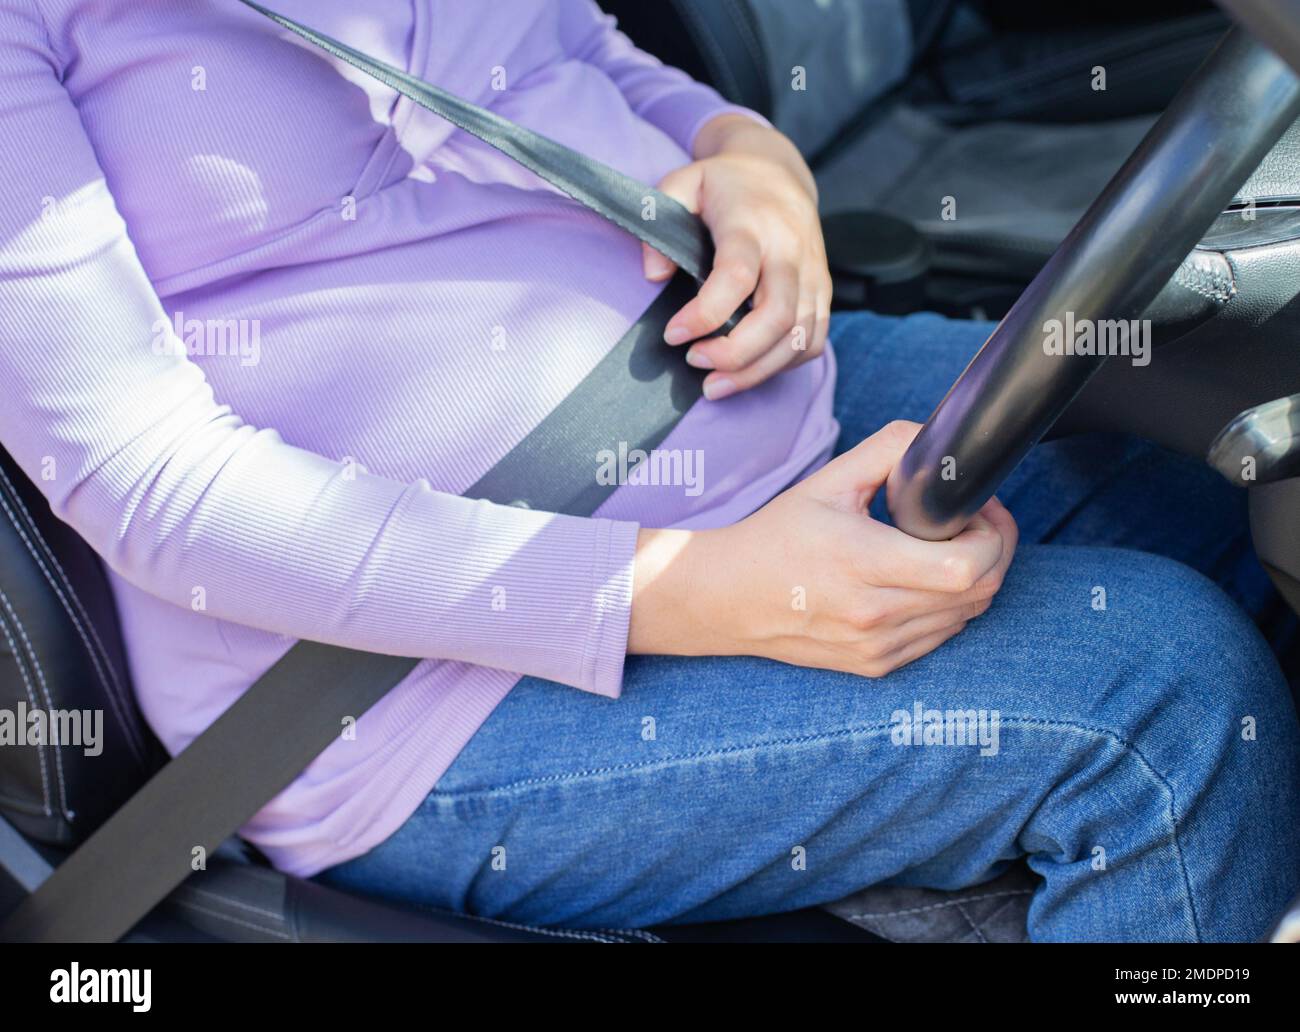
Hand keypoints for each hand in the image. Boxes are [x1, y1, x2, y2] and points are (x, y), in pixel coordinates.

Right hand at [629, 421, 1018, 676]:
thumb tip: (940, 439)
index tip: (979, 507)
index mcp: (861, 562)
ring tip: (946, 546)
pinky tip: (922, 579)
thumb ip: (890, 449)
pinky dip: (948, 606)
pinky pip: (941, 636)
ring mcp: (876, 646)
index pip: (964, 567)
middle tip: (974, 520)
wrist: (727, 597)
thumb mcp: (829, 480)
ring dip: (974, 579)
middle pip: (979, 591)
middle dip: (994, 550)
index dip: (992, 534)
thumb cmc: (778, 535)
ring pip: (967, 616)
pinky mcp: (876, 665)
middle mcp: (872, 613)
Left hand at [644, 114, 830, 400]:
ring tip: (715, 385)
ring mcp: (813, 274)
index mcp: (752, 224)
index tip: (673, 335)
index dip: (705, 314)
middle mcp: (789, 251)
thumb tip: (654, 275)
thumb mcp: (682, 184)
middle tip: (695, 363)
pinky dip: (782, 366)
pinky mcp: (823, 292)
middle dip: (734, 354)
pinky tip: (748, 370)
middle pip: (777, 317)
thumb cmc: (723, 184)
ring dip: (756, 371)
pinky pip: (812, 341)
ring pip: (798, 338)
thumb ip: (658, 221)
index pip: (736, 276)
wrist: (778, 173)